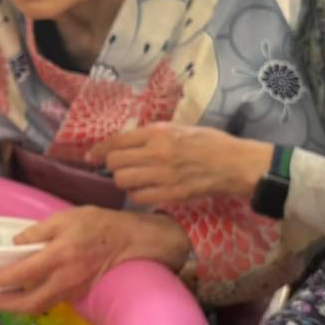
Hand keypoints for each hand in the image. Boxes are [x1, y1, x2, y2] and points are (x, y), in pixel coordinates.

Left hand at [0, 208, 189, 313]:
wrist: (130, 241)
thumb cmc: (98, 224)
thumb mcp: (65, 217)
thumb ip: (37, 231)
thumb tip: (16, 244)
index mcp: (59, 256)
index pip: (21, 274)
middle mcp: (64, 279)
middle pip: (28, 304)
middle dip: (4, 304)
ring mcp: (72, 290)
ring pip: (39, 307)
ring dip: (17, 305)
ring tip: (2, 294)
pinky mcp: (78, 294)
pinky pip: (51, 301)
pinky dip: (34, 300)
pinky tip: (25, 290)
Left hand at [88, 125, 273, 205]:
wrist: (233, 163)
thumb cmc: (208, 142)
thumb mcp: (178, 127)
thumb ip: (152, 133)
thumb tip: (127, 140)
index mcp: (157, 133)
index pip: (117, 141)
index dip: (100, 150)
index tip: (92, 156)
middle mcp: (156, 153)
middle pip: (115, 163)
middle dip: (113, 165)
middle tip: (120, 167)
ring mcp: (162, 176)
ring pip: (123, 181)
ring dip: (124, 180)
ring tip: (134, 178)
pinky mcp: (170, 194)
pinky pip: (138, 197)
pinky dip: (137, 194)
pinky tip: (146, 190)